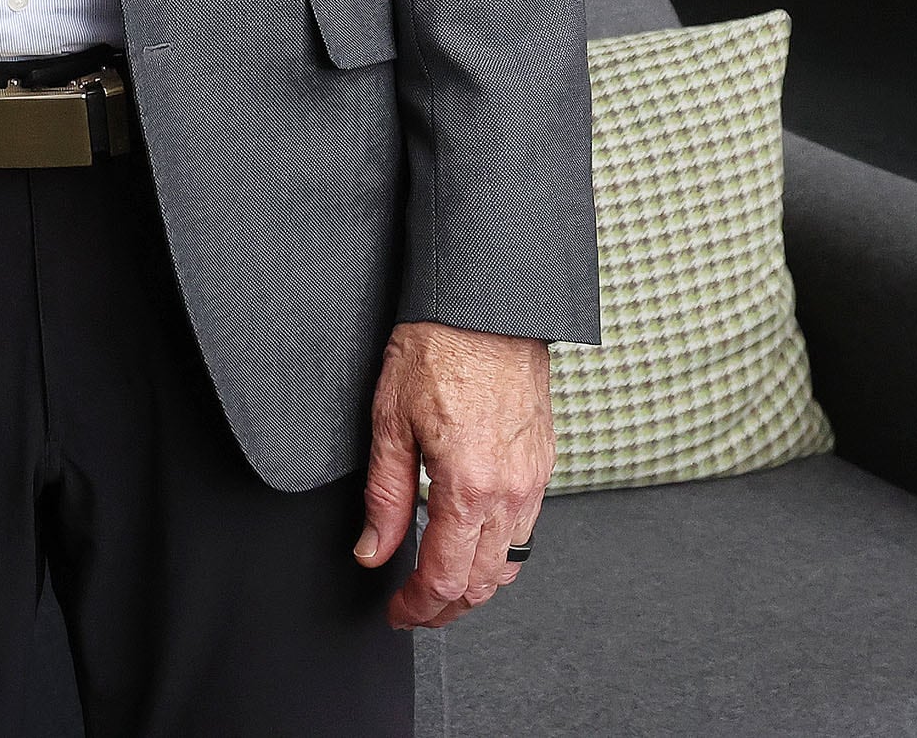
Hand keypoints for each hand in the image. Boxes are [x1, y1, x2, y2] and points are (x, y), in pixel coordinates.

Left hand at [354, 322, 552, 630]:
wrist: (488, 302)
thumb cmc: (439, 346)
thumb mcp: (390, 419)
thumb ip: (383, 495)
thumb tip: (373, 550)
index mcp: (468, 485)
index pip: (443, 576)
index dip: (417, 607)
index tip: (397, 614)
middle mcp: (510, 490)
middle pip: (481, 582)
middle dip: (445, 608)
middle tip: (414, 611)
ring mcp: (533, 478)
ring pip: (510, 562)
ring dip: (475, 585)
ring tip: (440, 585)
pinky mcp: (544, 462)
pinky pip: (526, 527)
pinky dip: (499, 551)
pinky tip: (472, 542)